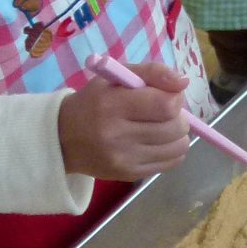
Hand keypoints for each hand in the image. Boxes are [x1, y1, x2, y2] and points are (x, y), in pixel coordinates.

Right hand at [58, 61, 190, 179]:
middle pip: (176, 127)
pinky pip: (171, 162)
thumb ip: (152, 72)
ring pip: (178, 146)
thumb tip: (184, 82)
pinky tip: (157, 142)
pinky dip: (171, 150)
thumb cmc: (94, 102)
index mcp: (112, 106)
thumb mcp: (116, 76)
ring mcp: (124, 159)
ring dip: (177, 134)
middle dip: (177, 116)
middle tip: (163, 112)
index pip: (166, 105)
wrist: (63, 139)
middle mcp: (117, 136)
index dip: (174, 97)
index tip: (165, 94)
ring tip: (161, 127)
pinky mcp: (129, 175)